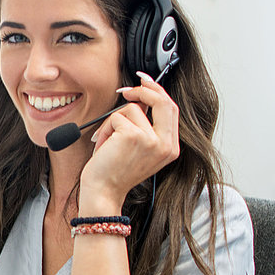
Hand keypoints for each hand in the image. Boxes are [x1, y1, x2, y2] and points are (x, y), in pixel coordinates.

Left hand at [80, 72, 179, 209]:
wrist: (103, 192)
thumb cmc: (115, 173)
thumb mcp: (139, 150)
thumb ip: (147, 126)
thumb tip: (141, 98)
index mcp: (170, 148)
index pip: (171, 110)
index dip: (158, 92)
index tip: (145, 82)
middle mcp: (166, 145)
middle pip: (163, 101)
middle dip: (143, 89)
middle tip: (126, 90)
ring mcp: (152, 140)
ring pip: (132, 108)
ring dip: (113, 121)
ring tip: (108, 142)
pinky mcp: (134, 136)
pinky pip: (116, 117)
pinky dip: (105, 129)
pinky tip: (104, 146)